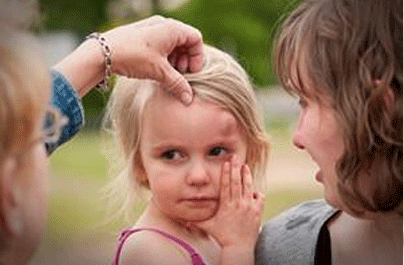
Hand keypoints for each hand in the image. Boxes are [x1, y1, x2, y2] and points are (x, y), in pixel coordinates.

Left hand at [55, 16, 203, 103]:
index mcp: (171, 28)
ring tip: (168, 75)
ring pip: (172, 44)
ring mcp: (151, 29)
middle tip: (179, 76)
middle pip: (185, 42)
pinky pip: (160, 45)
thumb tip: (189, 98)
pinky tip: (157, 71)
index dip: (197, 57)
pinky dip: (163, 58)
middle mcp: (163, 25)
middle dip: (185, 61)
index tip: (191, 73)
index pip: (196, 39)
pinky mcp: (142, 36)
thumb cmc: (133, 57)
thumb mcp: (159, 72)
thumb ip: (177, 84)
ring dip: (174, 61)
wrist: (101, 53)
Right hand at [192, 156, 264, 247]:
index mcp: (226, 205)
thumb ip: (196, 221)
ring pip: (249, 187)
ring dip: (247, 176)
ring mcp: (248, 207)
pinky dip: (257, 193)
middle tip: (235, 157)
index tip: (226, 162)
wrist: (239, 247)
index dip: (226, 173)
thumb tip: (183, 219)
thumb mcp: (208, 227)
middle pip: (237, 182)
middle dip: (236, 168)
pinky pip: (259, 198)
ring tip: (245, 166)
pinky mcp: (257, 212)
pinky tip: (253, 191)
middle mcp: (238, 204)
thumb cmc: (222, 236)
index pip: (226, 185)